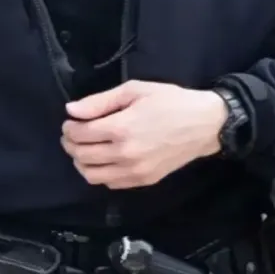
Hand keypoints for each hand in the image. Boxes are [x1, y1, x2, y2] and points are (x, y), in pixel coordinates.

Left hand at [60, 80, 227, 189]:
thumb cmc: (170, 101)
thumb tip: (71, 110)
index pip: (80, 134)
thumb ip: (99, 102)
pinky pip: (110, 183)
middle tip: (72, 134)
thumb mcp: (134, 90)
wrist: (205, 124)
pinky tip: (102, 159)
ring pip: (91, 175)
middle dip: (70, 143)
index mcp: (121, 128)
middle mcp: (125, 154)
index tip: (70, 121)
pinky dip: (99, 173)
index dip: (69, 128)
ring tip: (84, 148)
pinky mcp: (144, 181)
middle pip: (81, 155)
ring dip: (80, 162)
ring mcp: (135, 171)